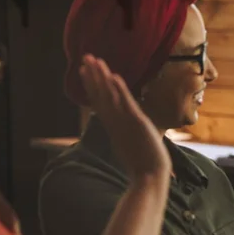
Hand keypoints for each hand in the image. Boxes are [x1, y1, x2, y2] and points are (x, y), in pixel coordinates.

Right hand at [79, 55, 170, 180]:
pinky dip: (119, 90)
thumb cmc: (142, 165)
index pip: (99, 101)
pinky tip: (114, 76)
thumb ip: (124, 135)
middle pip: (100, 94)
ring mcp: (124, 122)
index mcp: (113, 126)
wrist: (149, 176)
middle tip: (85, 58)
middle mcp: (115, 121)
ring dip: (102, 77)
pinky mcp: (136, 123)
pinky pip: (126, 103)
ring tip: (94, 60)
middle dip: (93, 76)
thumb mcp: (131, 146)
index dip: (92, 85)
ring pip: (109, 95)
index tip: (84, 71)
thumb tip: (123, 131)